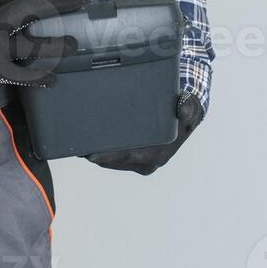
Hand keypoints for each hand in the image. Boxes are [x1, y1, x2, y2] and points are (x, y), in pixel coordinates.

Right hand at [0, 0, 79, 99]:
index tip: (75, 0)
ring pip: (32, 47)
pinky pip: (20, 76)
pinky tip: (52, 82)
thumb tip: (20, 16)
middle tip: (82, 21)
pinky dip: (38, 79)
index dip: (56, 0)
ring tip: (74, 47)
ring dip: (55, 48)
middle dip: (61, 17)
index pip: (30, 1)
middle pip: (35, 19)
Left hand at [84, 92, 204, 174]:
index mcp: (158, 153)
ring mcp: (139, 161)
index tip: (92, 154)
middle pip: (116, 161)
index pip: (129, 157)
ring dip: (96, 154)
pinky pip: (113, 158)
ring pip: (112, 161)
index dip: (109, 156)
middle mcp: (148, 161)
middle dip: (96, 156)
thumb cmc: (186, 109)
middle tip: (76, 148)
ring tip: (76, 144)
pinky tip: (87, 141)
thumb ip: (188, 107)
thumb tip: (184, 109)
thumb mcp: (190, 106)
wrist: (185, 114)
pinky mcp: (132, 157)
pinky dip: (101, 152)